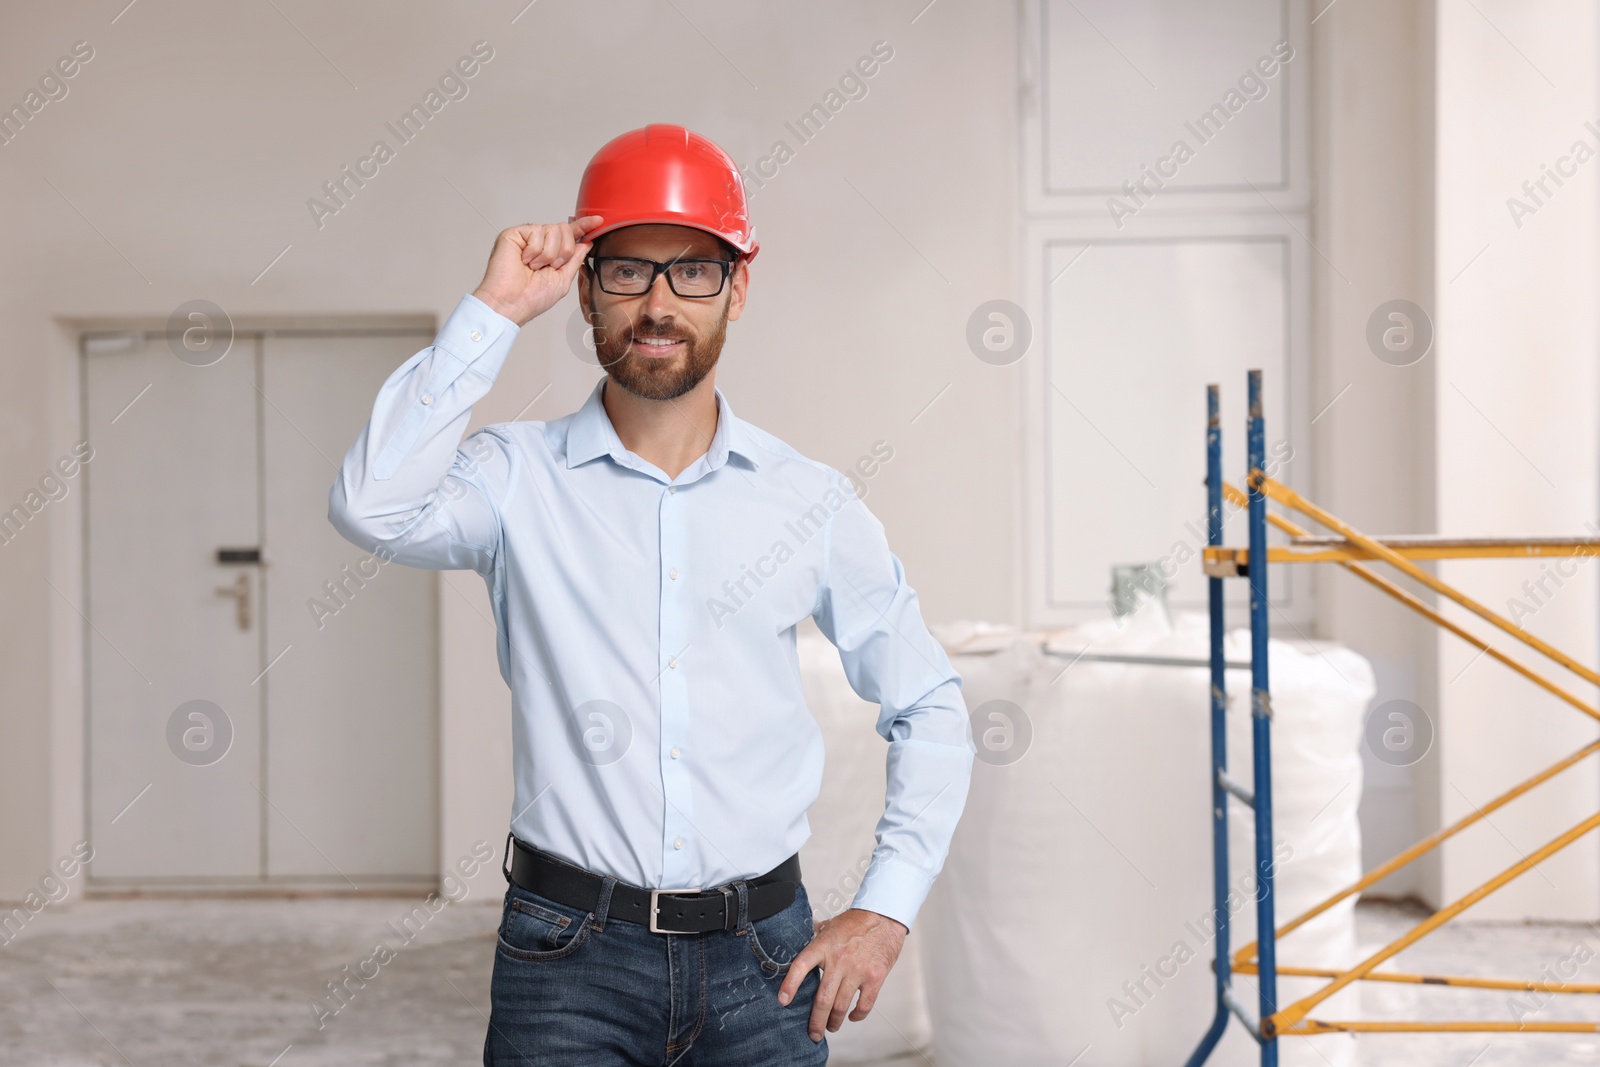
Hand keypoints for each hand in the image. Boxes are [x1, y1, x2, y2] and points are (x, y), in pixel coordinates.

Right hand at [471, 216, 603, 326]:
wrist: (511, 303)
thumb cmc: (531, 297)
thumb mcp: (562, 280)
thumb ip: (575, 260)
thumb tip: (586, 243)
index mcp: (552, 254)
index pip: (570, 235)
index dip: (584, 227)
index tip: (597, 222)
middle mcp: (540, 243)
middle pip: (564, 229)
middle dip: (564, 251)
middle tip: (551, 266)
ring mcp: (527, 237)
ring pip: (553, 230)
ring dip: (548, 254)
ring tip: (534, 267)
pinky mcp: (514, 234)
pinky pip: (536, 231)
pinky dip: (534, 251)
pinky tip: (524, 261)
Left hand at [778, 907, 907, 1042]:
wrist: (884, 917)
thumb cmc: (856, 922)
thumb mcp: (830, 925)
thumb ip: (813, 937)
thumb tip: (796, 940)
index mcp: (823, 946)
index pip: (801, 966)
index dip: (790, 985)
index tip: (783, 1001)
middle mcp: (839, 960)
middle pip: (822, 998)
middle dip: (815, 1021)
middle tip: (812, 1034)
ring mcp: (858, 970)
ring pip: (841, 1005)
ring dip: (834, 1021)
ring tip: (831, 1027)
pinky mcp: (875, 978)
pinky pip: (864, 1004)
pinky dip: (857, 1015)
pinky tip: (851, 1017)